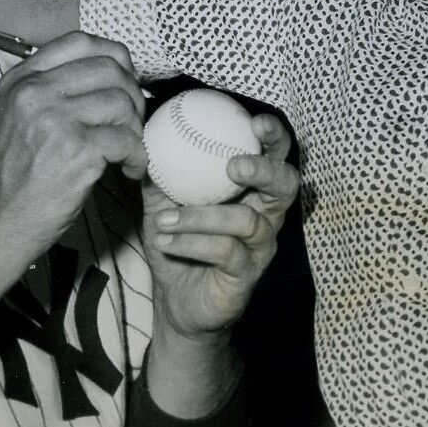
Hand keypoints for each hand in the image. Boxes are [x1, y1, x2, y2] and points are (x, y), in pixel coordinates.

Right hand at [0, 31, 147, 262]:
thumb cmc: (6, 181)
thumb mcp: (10, 119)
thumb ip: (45, 92)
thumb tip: (105, 77)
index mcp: (20, 80)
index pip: (80, 42)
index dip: (114, 57)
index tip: (124, 80)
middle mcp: (35, 92)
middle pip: (110, 69)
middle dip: (132, 94)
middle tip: (132, 122)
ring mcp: (56, 120)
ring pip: (123, 102)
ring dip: (136, 128)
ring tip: (128, 150)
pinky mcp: (77, 151)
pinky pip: (128, 140)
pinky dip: (138, 157)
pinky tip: (130, 170)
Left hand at [144, 113, 298, 339]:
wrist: (175, 304)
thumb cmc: (177, 249)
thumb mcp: (162, 207)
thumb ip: (158, 176)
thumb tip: (142, 139)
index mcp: (251, 193)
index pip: (274, 158)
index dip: (273, 139)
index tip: (255, 122)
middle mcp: (264, 217)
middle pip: (285, 186)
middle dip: (265, 169)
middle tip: (235, 164)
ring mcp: (259, 248)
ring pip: (247, 221)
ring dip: (201, 216)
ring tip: (163, 219)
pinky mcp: (248, 275)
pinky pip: (225, 251)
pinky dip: (192, 242)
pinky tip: (165, 240)